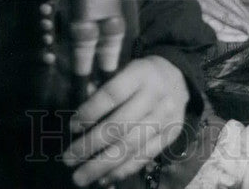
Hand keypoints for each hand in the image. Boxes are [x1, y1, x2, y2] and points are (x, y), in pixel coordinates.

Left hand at [63, 55, 190, 186]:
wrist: (179, 78)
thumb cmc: (142, 75)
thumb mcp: (125, 70)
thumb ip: (103, 90)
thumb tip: (79, 118)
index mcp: (141, 74)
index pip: (112, 94)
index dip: (90, 111)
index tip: (72, 127)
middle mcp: (155, 96)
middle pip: (120, 124)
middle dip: (90, 145)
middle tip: (68, 159)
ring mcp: (166, 117)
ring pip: (131, 145)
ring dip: (102, 165)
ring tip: (80, 177)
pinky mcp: (171, 134)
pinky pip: (145, 156)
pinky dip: (123, 170)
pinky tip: (104, 178)